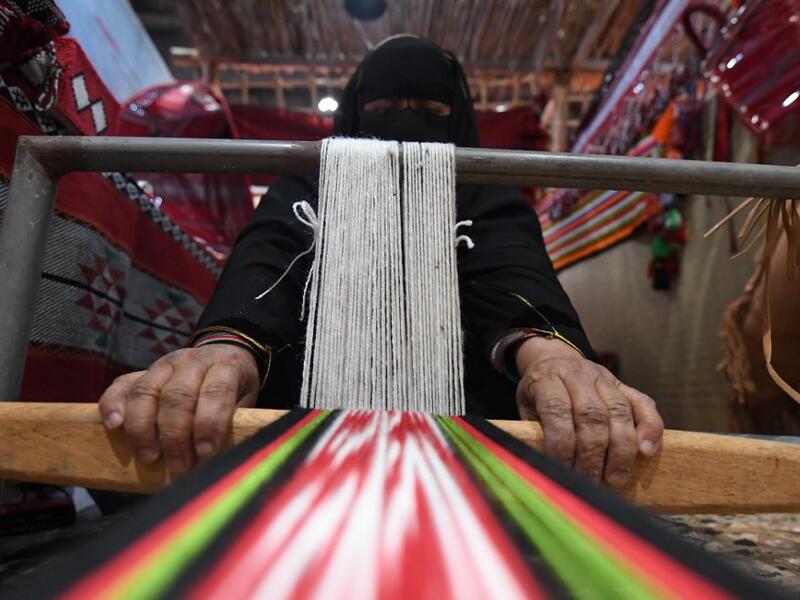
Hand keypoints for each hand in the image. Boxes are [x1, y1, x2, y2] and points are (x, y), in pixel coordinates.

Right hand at [99, 345, 259, 476]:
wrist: (223, 354)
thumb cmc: (235, 387)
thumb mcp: (246, 400)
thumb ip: (235, 423)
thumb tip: (224, 459)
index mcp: (224, 366)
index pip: (216, 391)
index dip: (209, 423)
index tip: (206, 452)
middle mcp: (191, 361)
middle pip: (177, 396)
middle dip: (176, 436)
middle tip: (179, 466)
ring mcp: (163, 365)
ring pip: (146, 392)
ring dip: (144, 429)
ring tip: (149, 457)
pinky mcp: (140, 372)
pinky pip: (121, 385)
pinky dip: (113, 405)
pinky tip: (114, 426)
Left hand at [514, 337, 662, 486]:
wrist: (555, 359)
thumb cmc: (540, 392)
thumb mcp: (527, 406)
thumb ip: (534, 429)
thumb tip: (545, 465)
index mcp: (548, 379)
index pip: (556, 410)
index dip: (561, 443)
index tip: (562, 470)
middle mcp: (578, 375)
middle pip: (591, 415)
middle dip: (592, 454)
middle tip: (590, 481)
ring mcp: (604, 379)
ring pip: (619, 412)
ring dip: (620, 450)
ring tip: (615, 478)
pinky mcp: (625, 385)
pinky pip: (644, 404)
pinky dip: (650, 428)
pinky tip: (646, 451)